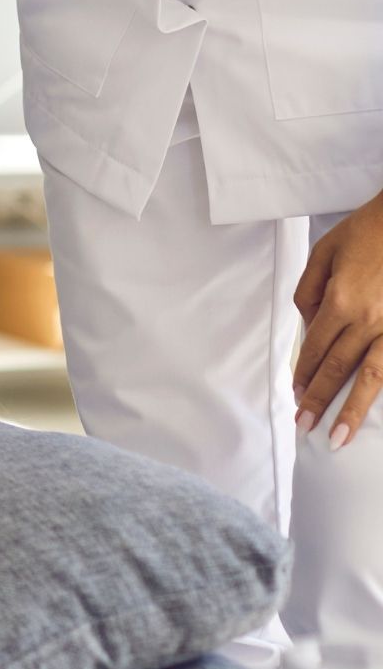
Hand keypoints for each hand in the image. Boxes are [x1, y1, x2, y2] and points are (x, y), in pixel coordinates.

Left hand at [293, 191, 382, 446]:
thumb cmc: (366, 232)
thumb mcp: (324, 253)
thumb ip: (308, 291)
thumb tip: (308, 325)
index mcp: (341, 301)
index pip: (316, 348)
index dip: (304, 374)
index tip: (294, 396)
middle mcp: (369, 320)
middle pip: (340, 368)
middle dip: (321, 400)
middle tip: (306, 427)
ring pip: (373, 377)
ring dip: (355, 409)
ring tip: (340, 436)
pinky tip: (376, 406)